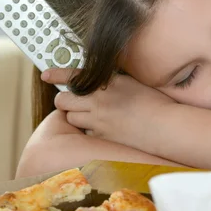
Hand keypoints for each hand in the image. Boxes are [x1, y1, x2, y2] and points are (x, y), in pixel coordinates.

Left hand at [41, 69, 175, 150]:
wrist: (164, 126)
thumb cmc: (153, 103)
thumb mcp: (131, 83)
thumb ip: (110, 81)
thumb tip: (96, 81)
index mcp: (106, 82)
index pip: (73, 75)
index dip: (56, 74)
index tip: (46, 74)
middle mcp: (98, 100)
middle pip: (63, 99)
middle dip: (64, 99)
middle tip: (73, 100)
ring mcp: (98, 119)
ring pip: (71, 117)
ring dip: (76, 115)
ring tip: (91, 115)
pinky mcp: (101, 136)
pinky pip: (86, 132)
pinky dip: (90, 130)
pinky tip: (104, 128)